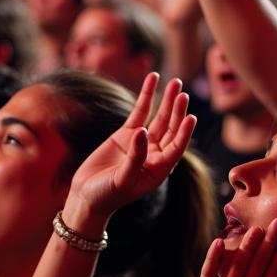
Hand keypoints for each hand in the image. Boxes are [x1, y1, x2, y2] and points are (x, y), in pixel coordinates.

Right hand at [63, 73, 195, 226]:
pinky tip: (153, 79)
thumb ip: (135, 157)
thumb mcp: (123, 180)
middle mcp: (155, 154)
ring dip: (167, 100)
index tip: (190, 117)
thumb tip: (142, 131)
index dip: (184, 133)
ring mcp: (141, 142)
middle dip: (177, 111)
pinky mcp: (125, 134)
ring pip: (158, 118)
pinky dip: (146, 96)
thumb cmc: (107, 195)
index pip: (176, 148)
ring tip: (175, 82)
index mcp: (160, 169)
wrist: (86, 197)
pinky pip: (139, 112)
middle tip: (182, 92)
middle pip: (170, 129)